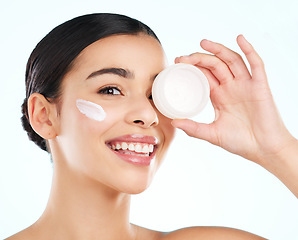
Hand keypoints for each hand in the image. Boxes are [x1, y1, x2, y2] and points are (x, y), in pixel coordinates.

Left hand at [172, 35, 295, 165]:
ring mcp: (246, 85)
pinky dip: (249, 50)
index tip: (177, 63)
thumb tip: (173, 122)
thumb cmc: (240, 142)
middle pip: (214, 65)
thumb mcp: (212, 134)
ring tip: (202, 43)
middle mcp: (231, 87)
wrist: (264, 149)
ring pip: (231, 60)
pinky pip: (256, 64)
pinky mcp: (260, 86)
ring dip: (218, 50)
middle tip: (182, 58)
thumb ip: (193, 128)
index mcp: (219, 95)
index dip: (192, 67)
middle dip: (199, 58)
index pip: (204, 75)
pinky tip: (239, 38)